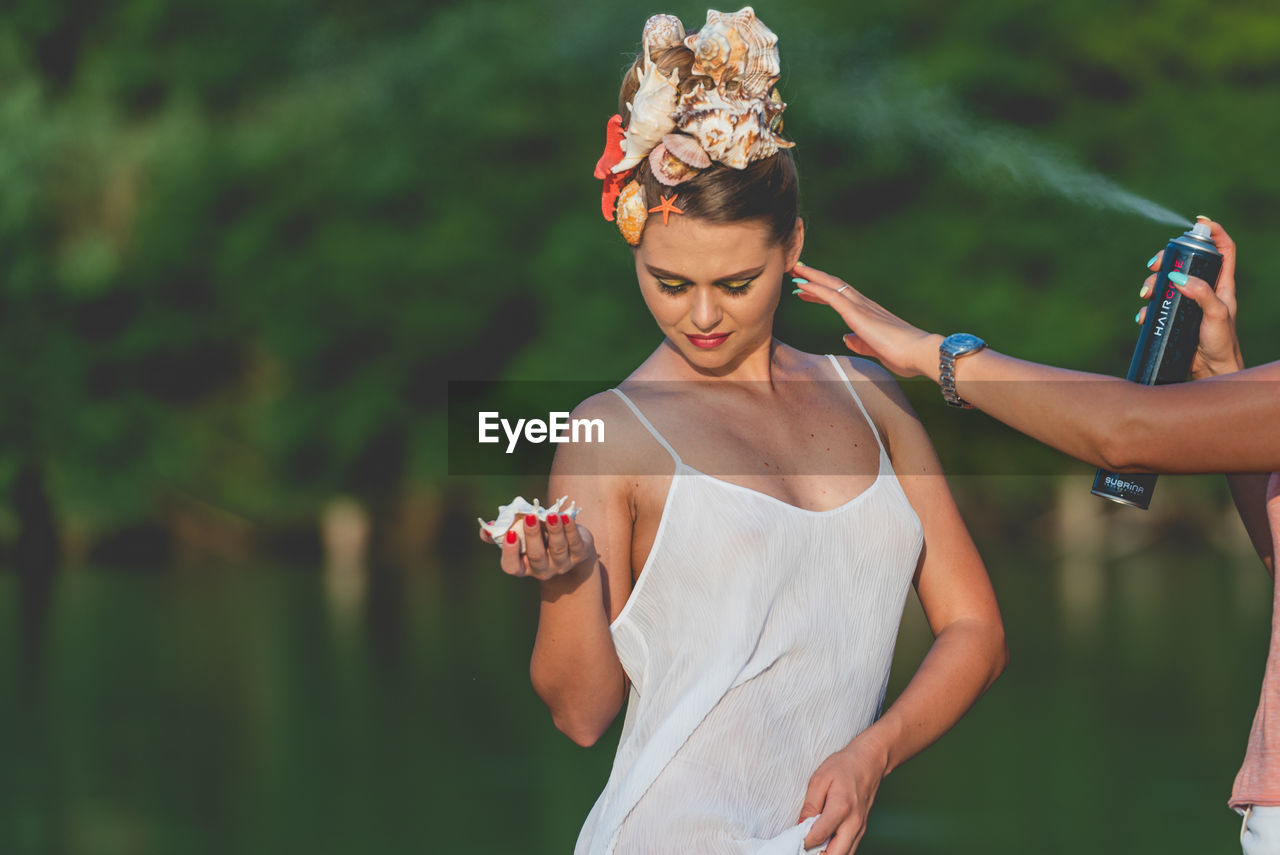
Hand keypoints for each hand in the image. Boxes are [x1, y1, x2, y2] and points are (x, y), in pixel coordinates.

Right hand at [493, 513, 596, 581]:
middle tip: (530, 517)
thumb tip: (485, 529)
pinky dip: (570, 529)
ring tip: (551, 515)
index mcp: (524, 566)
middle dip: (533, 536)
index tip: (510, 534)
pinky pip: (575, 542)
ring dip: (554, 531)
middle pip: (537, 557)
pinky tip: (565, 517)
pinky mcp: (580, 554)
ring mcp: (563, 564)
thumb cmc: (538, 538)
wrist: (570, 544)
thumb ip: (501, 533)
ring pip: (558, 549)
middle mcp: (543, 570)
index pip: (512, 567)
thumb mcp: (520, 536)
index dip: (510, 553)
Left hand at [790, 262, 942, 381]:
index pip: (842, 298)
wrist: (921, 354)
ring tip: (794, 270)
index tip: (805, 288)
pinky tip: (802, 285)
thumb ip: (862, 343)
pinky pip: (833, 297)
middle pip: (835, 286)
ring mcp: (862, 308)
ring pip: (832, 286)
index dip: (822, 292)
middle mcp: (866, 306)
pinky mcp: (859, 314)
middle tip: (796, 271)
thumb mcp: (877, 351)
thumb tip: (847, 338)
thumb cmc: (906, 356)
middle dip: (814, 278)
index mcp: (870, 315)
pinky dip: (816, 289)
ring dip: (811, 278)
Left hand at [798, 733, 890, 854]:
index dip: (804, 842)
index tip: (794, 840)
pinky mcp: (862, 829)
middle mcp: (854, 822)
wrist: (869, 762)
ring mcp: (860, 828)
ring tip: (813, 846)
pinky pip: (850, 848)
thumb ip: (810, 805)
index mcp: (841, 808)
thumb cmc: (844, 766)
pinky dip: (837, 850)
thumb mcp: (819, 779)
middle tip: (803, 848)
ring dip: (828, 854)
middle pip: (835, 854)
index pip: (819, 836)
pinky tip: (825, 843)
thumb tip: (801, 825)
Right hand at [1136, 217, 1242, 378]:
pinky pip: (1157, 305)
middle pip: (1186, 261)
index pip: (1223, 250)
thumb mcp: (1215, 315)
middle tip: (1155, 265)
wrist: (1212, 371)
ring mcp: (1189, 302)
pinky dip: (1147, 307)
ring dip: (1152, 283)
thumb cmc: (1222, 343)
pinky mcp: (1175, 316)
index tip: (1198, 222)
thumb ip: (1200, 294)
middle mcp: (1205, 289)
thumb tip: (1177, 277)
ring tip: (1146, 295)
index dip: (1214, 233)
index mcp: (1222, 284)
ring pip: (1168, 281)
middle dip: (1167, 259)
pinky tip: (1144, 316)